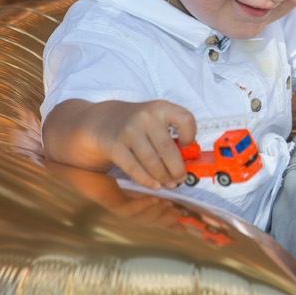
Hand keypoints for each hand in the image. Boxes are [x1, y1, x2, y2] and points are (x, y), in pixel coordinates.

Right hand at [43, 98, 196, 190]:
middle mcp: (145, 117)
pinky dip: (146, 180)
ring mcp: (128, 131)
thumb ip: (173, 131)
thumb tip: (189, 158)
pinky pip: (133, 168)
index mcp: (161, 108)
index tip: (188, 145)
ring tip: (170, 184)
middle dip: (177, 168)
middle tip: (181, 178)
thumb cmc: (140, 123)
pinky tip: (155, 186)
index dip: (190, 134)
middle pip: (167, 148)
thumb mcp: (157, 117)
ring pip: (151, 161)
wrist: (105, 120)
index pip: (184, 119)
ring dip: (163, 177)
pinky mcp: (114, 145)